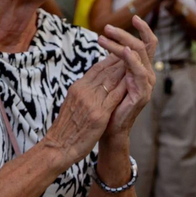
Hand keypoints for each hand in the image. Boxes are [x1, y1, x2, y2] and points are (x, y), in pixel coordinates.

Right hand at [39, 52, 126, 169]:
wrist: (58, 146)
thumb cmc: (65, 128)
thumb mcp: (71, 104)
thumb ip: (83, 92)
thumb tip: (93, 83)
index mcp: (77, 88)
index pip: (96, 68)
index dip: (110, 59)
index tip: (121, 53)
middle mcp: (83, 91)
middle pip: (105, 71)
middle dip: (120, 60)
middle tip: (134, 50)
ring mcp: (91, 102)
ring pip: (111, 80)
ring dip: (125, 70)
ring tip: (137, 62)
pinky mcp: (98, 115)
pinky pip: (114, 97)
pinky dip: (125, 87)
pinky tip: (134, 81)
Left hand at [98, 18, 157, 138]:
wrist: (109, 129)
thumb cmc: (108, 103)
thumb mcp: (112, 77)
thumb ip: (115, 63)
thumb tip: (111, 43)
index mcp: (141, 68)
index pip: (147, 44)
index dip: (143, 29)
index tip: (134, 17)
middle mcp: (146, 74)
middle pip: (141, 45)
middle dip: (124, 34)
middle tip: (106, 27)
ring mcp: (146, 84)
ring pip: (138, 55)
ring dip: (120, 43)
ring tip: (103, 36)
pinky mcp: (143, 94)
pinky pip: (139, 72)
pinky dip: (132, 60)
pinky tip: (123, 51)